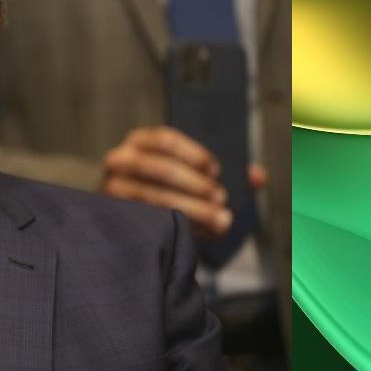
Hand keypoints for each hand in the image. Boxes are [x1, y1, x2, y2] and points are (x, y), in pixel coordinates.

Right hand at [101, 126, 235, 238]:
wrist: (133, 217)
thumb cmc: (167, 188)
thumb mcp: (193, 174)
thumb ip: (228, 172)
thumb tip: (258, 176)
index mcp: (141, 141)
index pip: (165, 139)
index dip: (194, 153)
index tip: (217, 170)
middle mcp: (120, 159)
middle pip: (161, 168)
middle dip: (196, 185)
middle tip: (222, 199)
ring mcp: (113, 186)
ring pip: (154, 197)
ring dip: (192, 209)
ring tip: (220, 220)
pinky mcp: (113, 212)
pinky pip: (146, 218)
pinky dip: (176, 225)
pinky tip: (198, 232)